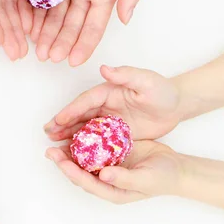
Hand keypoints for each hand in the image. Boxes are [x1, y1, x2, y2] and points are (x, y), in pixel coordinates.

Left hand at [33, 0, 142, 65]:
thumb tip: (126, 18)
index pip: (93, 26)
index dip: (84, 44)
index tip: (73, 61)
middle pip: (71, 25)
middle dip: (61, 43)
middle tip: (49, 58)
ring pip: (54, 13)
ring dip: (46, 32)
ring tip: (37, 47)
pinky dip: (34, 10)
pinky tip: (27, 23)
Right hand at [45, 65, 181, 140]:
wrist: (176, 106)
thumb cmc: (163, 91)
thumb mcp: (146, 80)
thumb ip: (126, 74)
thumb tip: (104, 68)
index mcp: (108, 91)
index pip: (86, 101)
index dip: (71, 110)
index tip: (58, 120)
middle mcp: (105, 105)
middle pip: (79, 115)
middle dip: (63, 124)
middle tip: (47, 133)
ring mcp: (109, 120)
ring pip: (84, 128)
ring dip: (69, 136)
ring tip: (54, 145)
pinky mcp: (115, 133)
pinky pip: (96, 141)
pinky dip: (84, 146)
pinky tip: (74, 154)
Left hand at [46, 140, 182, 203]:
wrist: (176, 168)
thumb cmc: (162, 178)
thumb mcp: (145, 178)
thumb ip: (124, 178)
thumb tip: (103, 175)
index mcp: (111, 190)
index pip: (85, 181)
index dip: (70, 170)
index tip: (58, 159)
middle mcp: (107, 180)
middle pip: (80, 172)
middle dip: (64, 161)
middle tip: (49, 149)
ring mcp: (110, 166)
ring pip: (86, 160)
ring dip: (72, 151)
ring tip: (57, 139)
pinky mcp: (115, 154)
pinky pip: (97, 148)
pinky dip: (87, 141)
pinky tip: (78, 130)